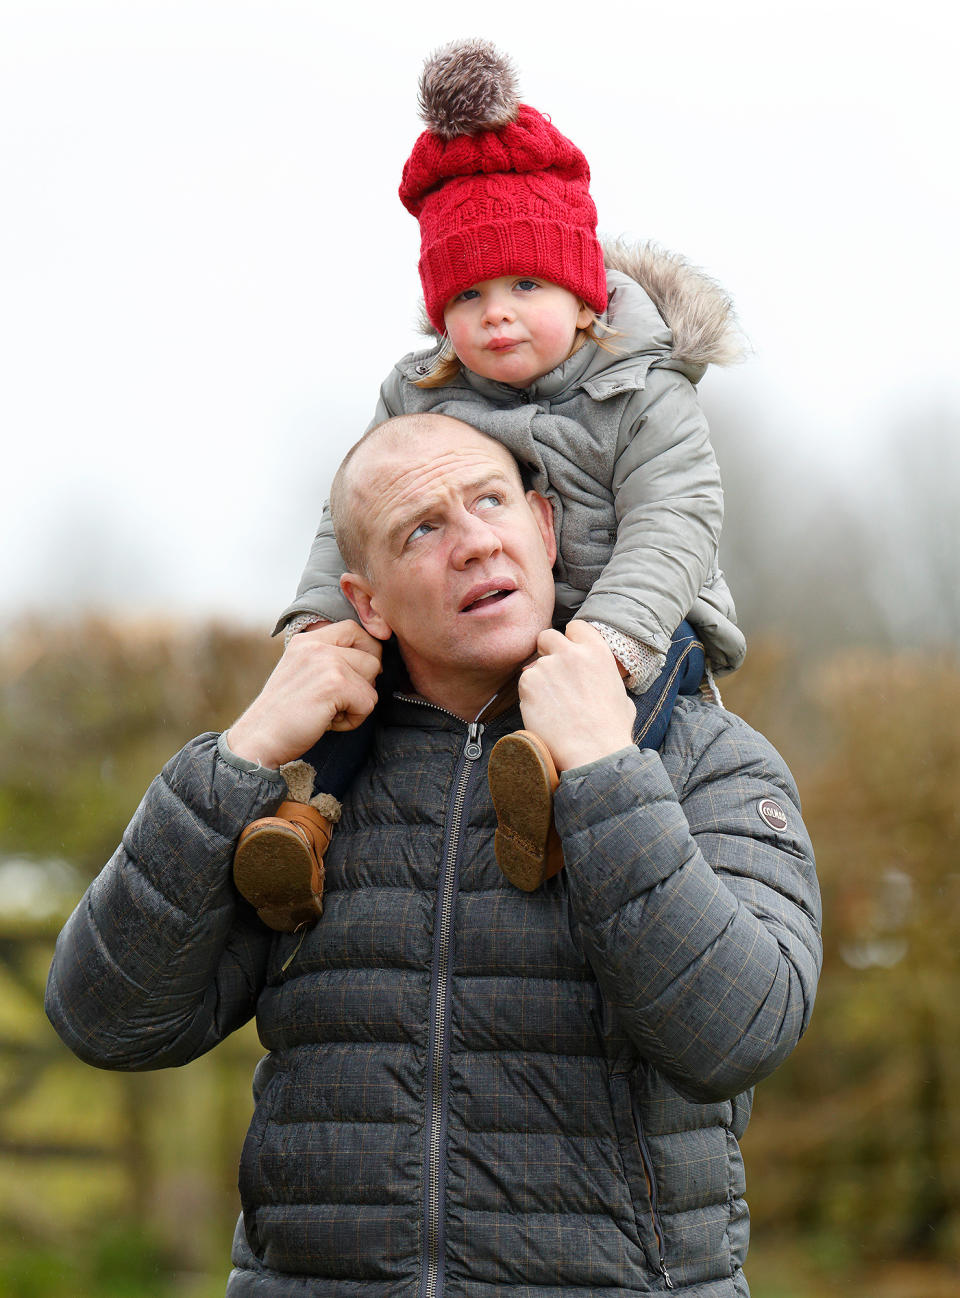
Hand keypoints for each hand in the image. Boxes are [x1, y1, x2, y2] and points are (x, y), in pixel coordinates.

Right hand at [228, 621, 382, 768]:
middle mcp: (317, 645)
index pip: (355, 630)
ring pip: (373, 682)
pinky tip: (327, 721)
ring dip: (357, 704)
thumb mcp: (303, 673)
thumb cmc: (284, 714)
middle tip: (334, 701)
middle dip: (362, 685)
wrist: (260, 738)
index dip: (366, 653)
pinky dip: (353, 720)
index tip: (356, 676)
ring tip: (328, 711)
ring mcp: (327, 662)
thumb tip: (373, 660)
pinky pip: (368, 703)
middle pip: (372, 657)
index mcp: (308, 640)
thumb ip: (330, 660)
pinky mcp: (335, 684)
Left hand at [518, 621, 634, 771]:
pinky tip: (542, 712)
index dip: (571, 640)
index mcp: (597, 651)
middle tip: (552, 675)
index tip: (569, 654)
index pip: (575, 627)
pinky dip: (528, 695)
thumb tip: (601, 683)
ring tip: (551, 705)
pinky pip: (524, 682)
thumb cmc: (610, 730)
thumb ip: (606, 679)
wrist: (593, 753)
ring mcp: (548, 666)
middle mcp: (571, 653)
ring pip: (534, 664)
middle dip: (546, 651)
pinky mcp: (529, 683)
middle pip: (547, 636)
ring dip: (538, 679)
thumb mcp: (621, 696)